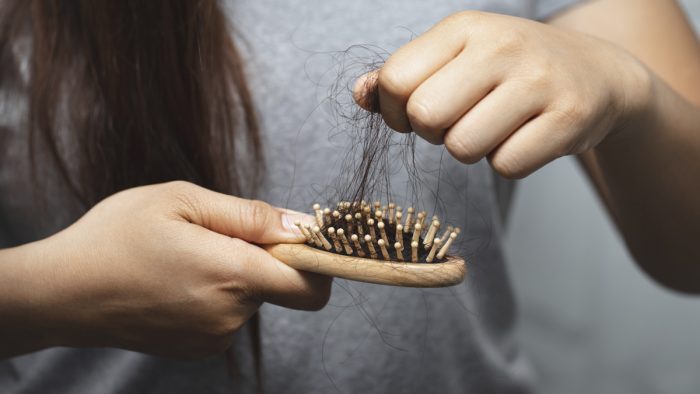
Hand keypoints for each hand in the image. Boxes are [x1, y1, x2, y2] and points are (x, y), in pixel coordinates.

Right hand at [29, 181, 328, 357]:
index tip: (299, 239)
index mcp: (233, 274)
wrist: (61, 292)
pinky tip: (176, 281)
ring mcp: (214, 338)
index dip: (317, 260)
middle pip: (279, 285)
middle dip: (261, 257)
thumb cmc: (116, 236)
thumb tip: (301, 225)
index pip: (311, 285)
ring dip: (233, 275)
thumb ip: (250, 215)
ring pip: (251, 297)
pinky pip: (228, 314)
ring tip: (184, 257)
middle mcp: (230, 315)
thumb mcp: (182, 201)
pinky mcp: (198, 349)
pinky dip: (216, 295)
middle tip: (212, 235)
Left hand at [354, 11, 651, 177]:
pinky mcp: (569, 117)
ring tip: (495, 126)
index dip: (396, 111)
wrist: (598, 74)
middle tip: (458, 122)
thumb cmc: (510, 70)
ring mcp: (539, 80)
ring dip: (471, 150)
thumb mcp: (456, 58)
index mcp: (464, 28)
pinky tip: (525, 136)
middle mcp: (501, 46)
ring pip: (463, 148)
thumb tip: (360, 95)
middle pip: (425, 117)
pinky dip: (509, 162)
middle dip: (433, 133)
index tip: (417, 113)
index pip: (395, 80)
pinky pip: (506, 166)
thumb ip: (402, 76)